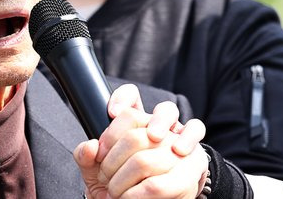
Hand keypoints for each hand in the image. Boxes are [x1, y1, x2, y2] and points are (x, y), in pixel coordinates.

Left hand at [73, 84, 207, 198]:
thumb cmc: (123, 185)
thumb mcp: (98, 172)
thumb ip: (87, 157)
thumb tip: (91, 147)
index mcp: (135, 123)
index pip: (132, 95)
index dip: (121, 99)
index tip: (111, 113)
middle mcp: (159, 126)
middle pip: (140, 117)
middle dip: (115, 149)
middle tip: (105, 173)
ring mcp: (178, 141)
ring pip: (160, 134)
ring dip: (135, 163)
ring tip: (121, 187)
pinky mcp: (195, 160)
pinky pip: (185, 153)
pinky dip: (164, 169)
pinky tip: (150, 186)